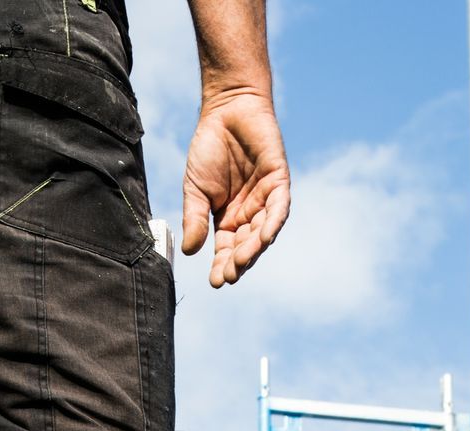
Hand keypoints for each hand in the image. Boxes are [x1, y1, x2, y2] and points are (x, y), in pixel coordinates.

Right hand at [181, 91, 289, 287]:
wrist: (226, 110)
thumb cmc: (210, 148)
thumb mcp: (195, 189)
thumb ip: (194, 219)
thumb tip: (190, 252)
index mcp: (227, 218)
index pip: (226, 248)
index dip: (221, 265)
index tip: (215, 282)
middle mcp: (249, 213)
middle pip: (246, 245)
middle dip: (238, 262)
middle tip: (228, 276)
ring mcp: (265, 198)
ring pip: (263, 231)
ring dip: (253, 248)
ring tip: (241, 263)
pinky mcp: (279, 181)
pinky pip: (279, 207)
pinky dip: (272, 223)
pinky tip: (263, 237)